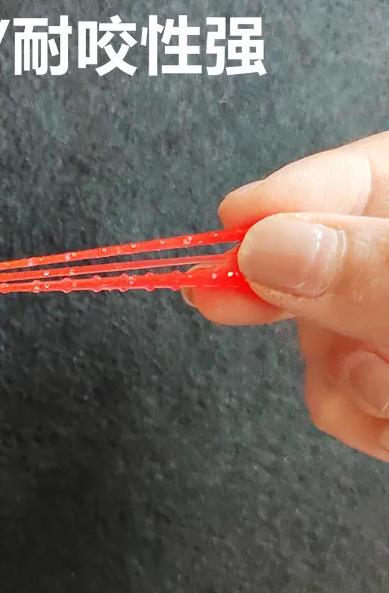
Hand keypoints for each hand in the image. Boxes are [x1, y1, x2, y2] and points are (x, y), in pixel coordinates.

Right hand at [184, 130, 388, 462]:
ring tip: (385, 390)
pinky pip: (345, 399)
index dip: (294, 192)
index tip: (233, 218)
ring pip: (329, 340)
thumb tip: (267, 248)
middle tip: (221, 297)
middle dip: (288, 291)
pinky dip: (359, 418)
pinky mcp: (388, 382)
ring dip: (342, 376)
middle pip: (329, 256)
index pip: (369, 175)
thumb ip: (373, 272)